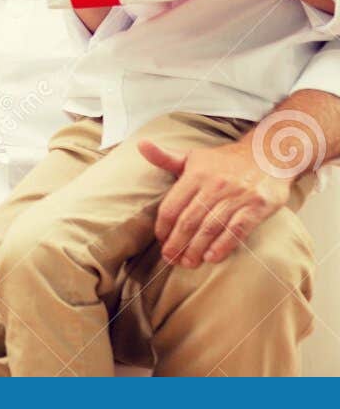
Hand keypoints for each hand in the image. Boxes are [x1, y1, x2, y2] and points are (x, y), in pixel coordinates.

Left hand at [141, 135, 293, 265]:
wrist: (267, 154)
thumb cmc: (224, 160)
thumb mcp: (193, 156)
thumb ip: (166, 157)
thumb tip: (141, 145)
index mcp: (195, 174)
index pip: (172, 205)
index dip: (164, 226)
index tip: (160, 240)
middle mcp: (214, 185)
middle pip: (189, 220)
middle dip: (177, 243)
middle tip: (170, 259)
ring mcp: (237, 196)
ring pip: (211, 227)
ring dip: (197, 248)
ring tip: (188, 263)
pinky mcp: (257, 206)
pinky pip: (238, 230)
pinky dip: (224, 245)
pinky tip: (212, 257)